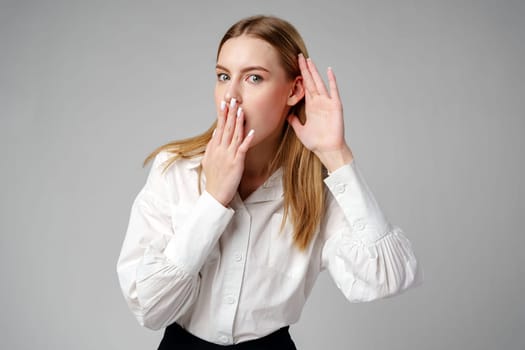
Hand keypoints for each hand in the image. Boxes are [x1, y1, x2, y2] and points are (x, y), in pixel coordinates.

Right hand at [201, 99, 253, 206]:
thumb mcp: (208, 160)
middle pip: (225, 128)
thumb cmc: (214, 179)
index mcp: (214, 148)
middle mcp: (220, 149)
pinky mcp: (236, 163)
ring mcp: (228, 156)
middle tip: (233, 100)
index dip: (222, 115)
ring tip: (241, 110)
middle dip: (229, 113)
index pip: (218, 127)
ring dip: (238, 122)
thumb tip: (216, 133)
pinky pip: (242, 149)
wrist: (215, 194)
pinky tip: (251, 132)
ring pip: (234, 135)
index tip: (224, 103)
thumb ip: (212, 146)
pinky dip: (247, 140)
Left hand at [288, 54, 352, 171]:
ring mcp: (327, 103)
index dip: (300, 76)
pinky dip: (332, 81)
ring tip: (309, 60)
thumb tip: (287, 115)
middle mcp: (319, 102)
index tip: (295, 66)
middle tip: (300, 56)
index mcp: (311, 107)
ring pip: (319, 83)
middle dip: (305, 69)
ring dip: (314, 72)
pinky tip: (329, 71)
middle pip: (310, 82)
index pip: (304, 87)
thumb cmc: (317, 142)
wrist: (327, 150)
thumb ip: (294, 122)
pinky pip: (333, 91)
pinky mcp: (335, 106)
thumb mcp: (301, 131)